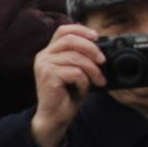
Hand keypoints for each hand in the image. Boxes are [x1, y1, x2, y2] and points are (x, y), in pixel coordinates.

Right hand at [30, 23, 104, 146]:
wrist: (55, 116)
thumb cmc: (66, 95)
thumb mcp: (76, 71)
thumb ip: (82, 57)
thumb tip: (101, 49)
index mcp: (49, 52)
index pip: (63, 30)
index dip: (81, 30)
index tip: (97, 37)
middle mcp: (43, 56)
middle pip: (71, 40)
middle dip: (91, 49)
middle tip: (103, 61)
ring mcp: (44, 65)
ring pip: (76, 57)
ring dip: (92, 70)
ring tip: (98, 81)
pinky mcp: (48, 76)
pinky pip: (75, 72)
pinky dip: (84, 82)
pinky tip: (82, 89)